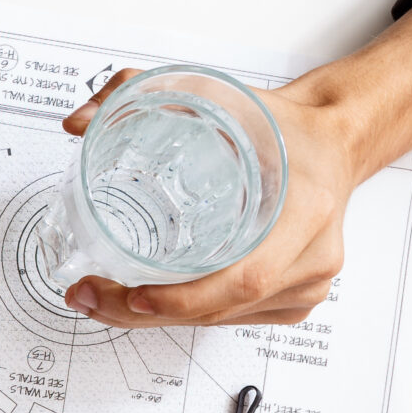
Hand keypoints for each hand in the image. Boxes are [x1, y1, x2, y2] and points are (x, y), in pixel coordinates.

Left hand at [57, 0, 411, 327]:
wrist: (333, 139)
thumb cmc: (281, 125)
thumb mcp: (216, 95)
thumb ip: (141, 93)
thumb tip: (78, 122)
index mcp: (307, 209)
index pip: (245, 278)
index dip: (186, 298)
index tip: (135, 296)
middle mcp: (313, 255)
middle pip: (221, 309)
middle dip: (146, 314)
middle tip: (92, 297)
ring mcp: (307, 282)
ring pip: (221, 319)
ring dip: (160, 319)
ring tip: (107, 300)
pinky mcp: (296, 298)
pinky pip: (234, 318)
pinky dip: (189, 314)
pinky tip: (150, 304)